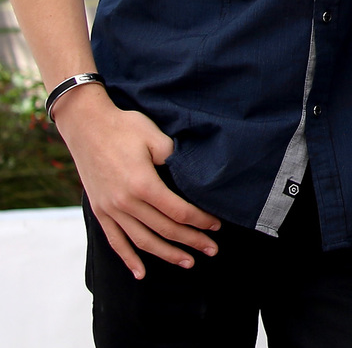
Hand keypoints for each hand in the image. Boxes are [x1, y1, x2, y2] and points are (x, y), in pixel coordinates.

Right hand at [55, 86, 219, 277]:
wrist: (87, 126)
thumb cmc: (125, 127)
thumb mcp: (156, 137)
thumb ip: (175, 159)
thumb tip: (194, 176)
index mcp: (143, 184)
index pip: (179, 212)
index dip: (200, 221)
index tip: (216, 225)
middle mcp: (125, 202)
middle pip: (164, 230)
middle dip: (191, 241)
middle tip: (212, 250)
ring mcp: (110, 209)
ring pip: (142, 241)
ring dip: (166, 254)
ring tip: (187, 262)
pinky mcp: (100, 211)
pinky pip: (115, 241)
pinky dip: (128, 258)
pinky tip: (140, 273)